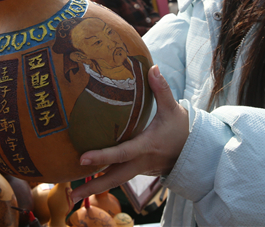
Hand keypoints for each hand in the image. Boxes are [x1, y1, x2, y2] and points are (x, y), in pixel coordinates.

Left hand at [69, 65, 188, 204]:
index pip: (121, 153)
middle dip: (92, 187)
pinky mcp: (136, 170)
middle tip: (70, 196)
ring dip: (94, 187)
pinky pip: (117, 176)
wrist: (194, 152)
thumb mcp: (173, 109)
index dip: (102, 156)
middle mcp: (139, 162)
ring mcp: (138, 169)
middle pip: (113, 179)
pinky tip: (87, 180)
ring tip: (71, 196)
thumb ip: (162, 89)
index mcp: (146, 147)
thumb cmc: (181, 129)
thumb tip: (153, 67)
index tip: (82, 158)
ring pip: (114, 181)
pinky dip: (102, 180)